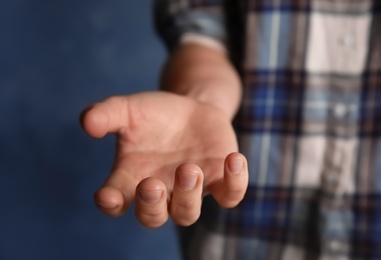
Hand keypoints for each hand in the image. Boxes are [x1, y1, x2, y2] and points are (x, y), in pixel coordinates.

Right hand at [81, 91, 247, 226]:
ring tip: (189, 169)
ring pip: (188, 214)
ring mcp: (191, 189)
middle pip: (152, 217)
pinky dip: (234, 183)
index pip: (115, 203)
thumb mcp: (128, 109)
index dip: (110, 204)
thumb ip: (106, 114)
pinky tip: (233, 159)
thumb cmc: (155, 113)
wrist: (191, 107)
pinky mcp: (219, 179)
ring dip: (188, 196)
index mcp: (132, 178)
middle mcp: (160, 190)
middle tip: (152, 184)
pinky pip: (230, 195)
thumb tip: (87, 121)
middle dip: (151, 206)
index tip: (106, 195)